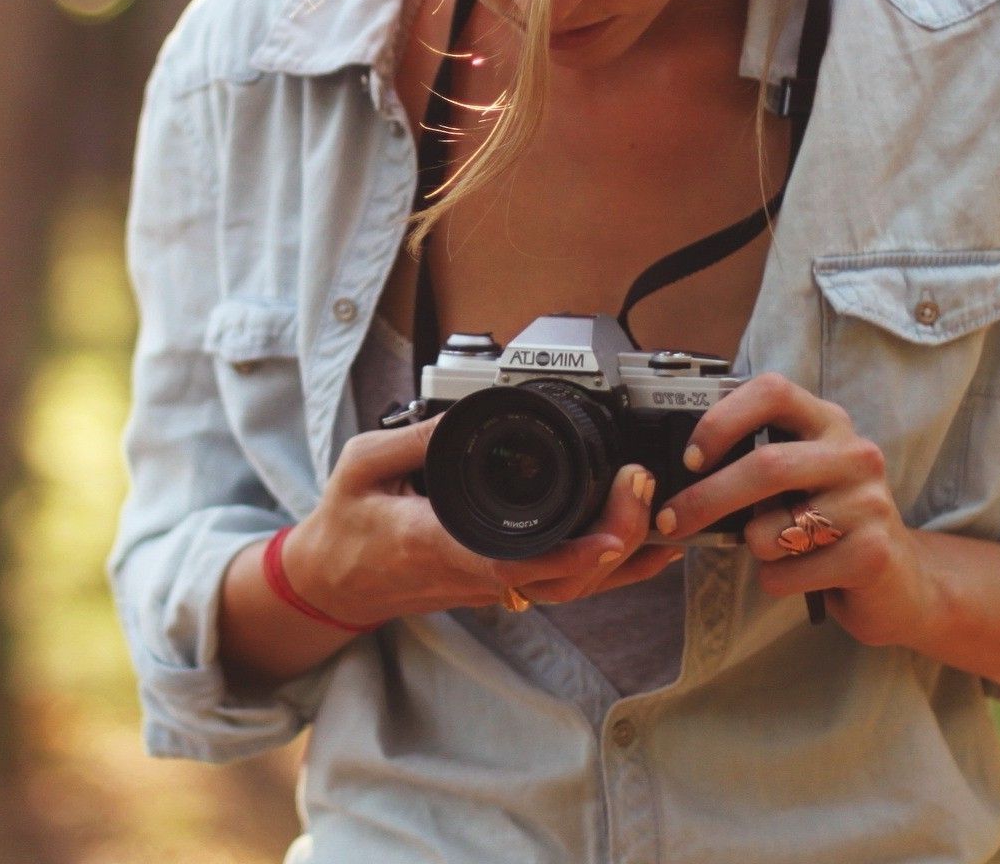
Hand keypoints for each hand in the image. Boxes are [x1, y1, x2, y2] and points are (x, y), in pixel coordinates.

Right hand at [281, 414, 684, 625]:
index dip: (574, 552)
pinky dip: (610, 568)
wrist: (334, 583)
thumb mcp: (361, 465)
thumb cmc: (346, 526)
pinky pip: (565, 585)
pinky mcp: (502, 586)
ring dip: (625, 560)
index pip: (516, 561)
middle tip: (642, 485)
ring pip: (574, 588)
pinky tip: (643, 546)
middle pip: (564, 578)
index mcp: (439, 543)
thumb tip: (464, 411)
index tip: (616, 528)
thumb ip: (413, 436)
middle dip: (618, 539)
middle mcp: (476, 574)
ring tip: (666, 517)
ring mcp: (493, 587)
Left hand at [652, 372, 945, 649]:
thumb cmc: (825, 522)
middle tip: (671, 521)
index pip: (772, 392)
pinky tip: (800, 575)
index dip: (722, 420)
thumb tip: (675, 472)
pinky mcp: (873, 554)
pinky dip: (775, 580)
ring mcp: (870, 503)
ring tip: (776, 548)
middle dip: (705, 498)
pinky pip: (789, 572)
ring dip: (753, 547)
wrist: (897, 579)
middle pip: (766, 466)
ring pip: (771, 529)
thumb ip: (752, 461)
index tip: (690, 458)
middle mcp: (855, 454)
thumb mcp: (795, 478)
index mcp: (827, 422)